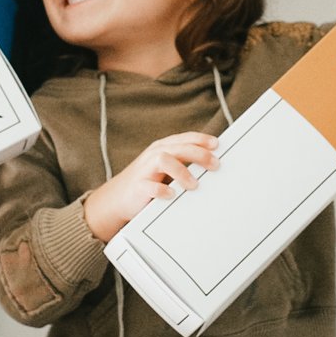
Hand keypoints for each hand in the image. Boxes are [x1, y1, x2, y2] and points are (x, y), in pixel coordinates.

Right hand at [82, 132, 218, 242]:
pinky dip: (162, 190)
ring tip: (194, 185)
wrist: (118, 198)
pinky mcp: (137, 187)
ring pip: (164, 160)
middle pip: (178, 147)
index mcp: (163, 148)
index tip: (217, 145)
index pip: (184, 138)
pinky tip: (171, 194)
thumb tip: (213, 164)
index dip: (201, 139)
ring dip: (182, 171)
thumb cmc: (149, 181)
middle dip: (198, 154)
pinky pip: (150, 186)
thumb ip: (185, 163)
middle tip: (214, 165)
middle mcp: (154, 155)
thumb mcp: (167, 168)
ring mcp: (144, 170)